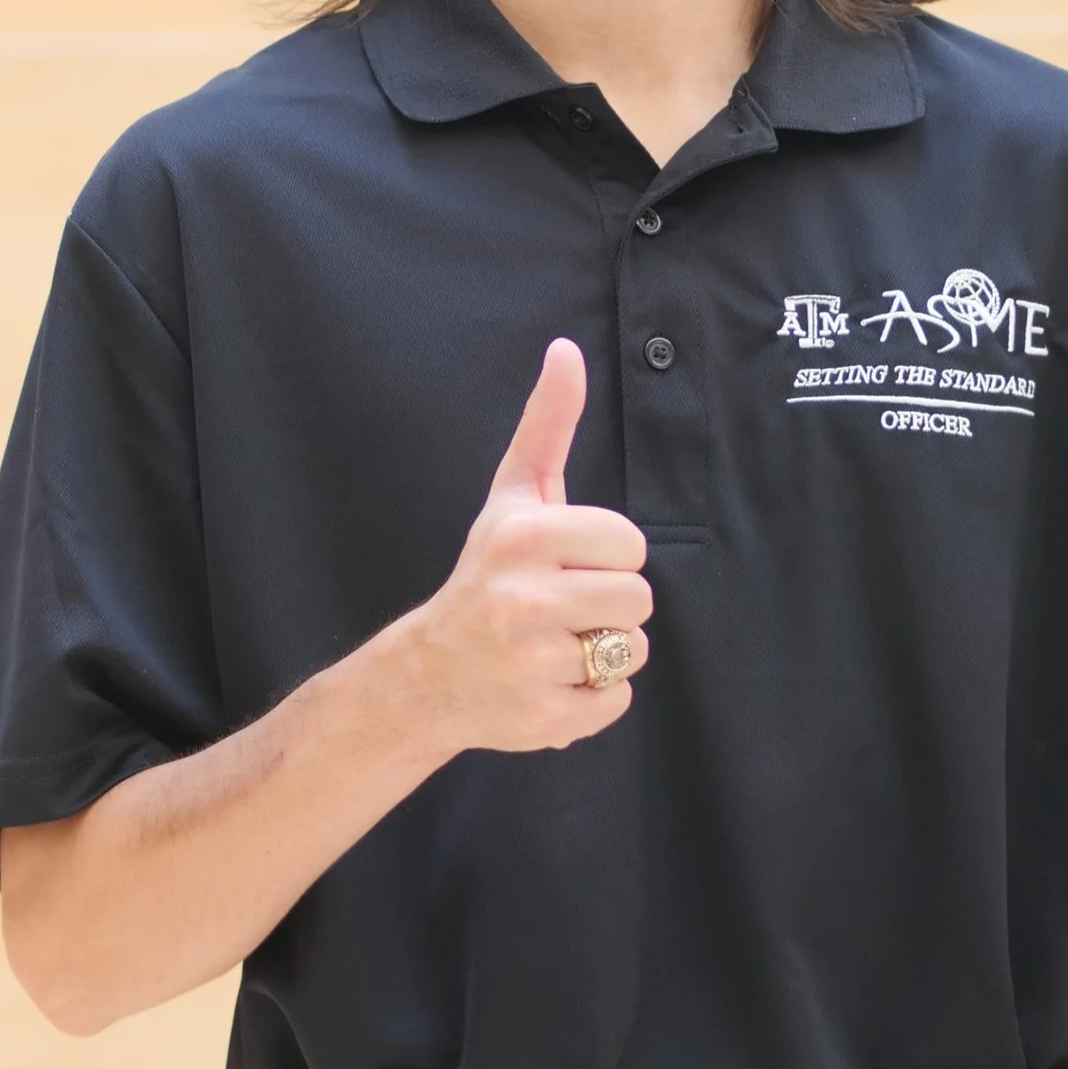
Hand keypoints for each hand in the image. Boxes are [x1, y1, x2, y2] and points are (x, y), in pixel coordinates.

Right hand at [396, 338, 651, 755]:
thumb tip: (566, 349)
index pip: (631, 544)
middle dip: (610, 603)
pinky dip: (593, 697)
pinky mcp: (545, 719)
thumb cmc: (486, 572)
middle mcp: (525, 600)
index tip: (570, 561)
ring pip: (633, 649)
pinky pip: (616, 702)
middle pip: (638, 598)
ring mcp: (533, 663)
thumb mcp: (513, 495)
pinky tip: (551, 681)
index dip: (609, 555)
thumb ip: (547, 423)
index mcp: (526, 538)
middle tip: (563, 606)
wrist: (429, 673)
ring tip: (557, 642)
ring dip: (605, 649)